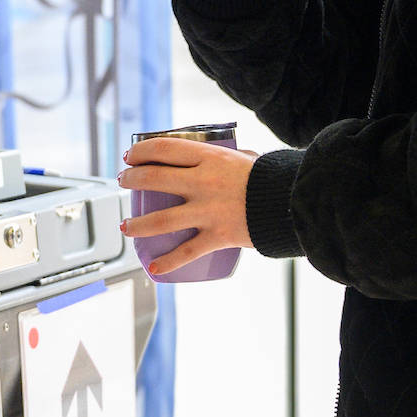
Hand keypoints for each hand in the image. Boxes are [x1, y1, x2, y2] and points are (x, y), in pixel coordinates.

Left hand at [118, 136, 257, 275]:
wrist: (292, 202)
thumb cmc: (270, 178)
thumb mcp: (245, 158)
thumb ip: (227, 159)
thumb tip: (214, 159)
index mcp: (210, 158)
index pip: (165, 149)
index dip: (142, 151)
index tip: (131, 156)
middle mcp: (204, 183)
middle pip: (155, 179)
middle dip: (132, 180)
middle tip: (124, 182)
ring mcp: (208, 211)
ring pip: (161, 219)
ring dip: (138, 224)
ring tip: (126, 226)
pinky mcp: (218, 236)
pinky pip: (186, 252)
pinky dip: (168, 261)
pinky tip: (153, 267)